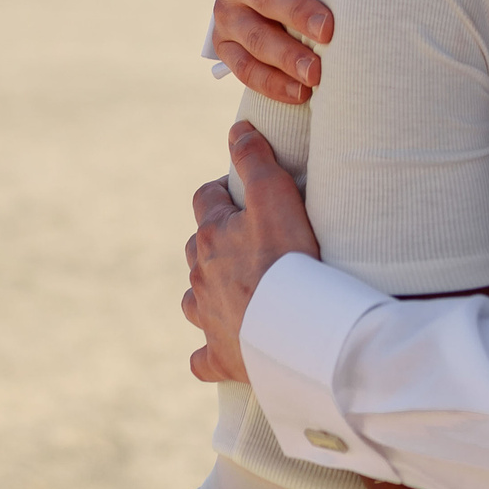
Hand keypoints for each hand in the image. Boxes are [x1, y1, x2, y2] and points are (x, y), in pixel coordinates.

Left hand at [182, 121, 321, 383]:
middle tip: (248, 241)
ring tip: (236, 291)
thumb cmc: (288, 261)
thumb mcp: (276, 197)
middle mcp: (200, 277)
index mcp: (212, 236)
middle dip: (215, 242)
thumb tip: (237, 129)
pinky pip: (202, 358)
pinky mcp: (219, 357)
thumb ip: (256, 161)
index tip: (240, 193)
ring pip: (194, 300)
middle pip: (197, 250)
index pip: (205, 200)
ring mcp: (207, 319)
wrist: (294, 332)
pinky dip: (207, 352)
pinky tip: (217, 350)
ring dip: (208, 293)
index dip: (220, 192)